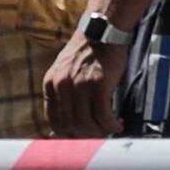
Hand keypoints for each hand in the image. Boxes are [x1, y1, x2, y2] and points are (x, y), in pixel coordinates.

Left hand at [41, 19, 123, 138]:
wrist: (103, 30)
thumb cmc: (89, 51)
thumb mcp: (65, 69)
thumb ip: (63, 92)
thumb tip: (67, 119)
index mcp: (50, 83)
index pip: (53, 121)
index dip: (67, 135)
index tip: (80, 140)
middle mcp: (61, 86)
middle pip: (70, 126)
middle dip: (86, 137)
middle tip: (99, 138)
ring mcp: (79, 86)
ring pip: (86, 124)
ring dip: (100, 133)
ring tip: (110, 130)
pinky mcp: (98, 85)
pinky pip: (103, 116)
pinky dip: (112, 125)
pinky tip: (118, 124)